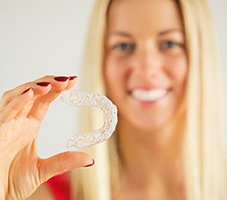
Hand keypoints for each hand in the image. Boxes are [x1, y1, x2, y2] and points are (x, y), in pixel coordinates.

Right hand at [0, 76, 93, 199]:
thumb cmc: (10, 182)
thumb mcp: (42, 170)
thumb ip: (64, 161)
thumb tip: (89, 159)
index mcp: (29, 126)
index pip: (44, 101)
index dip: (57, 89)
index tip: (73, 81)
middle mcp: (17, 122)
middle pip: (32, 93)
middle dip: (49, 83)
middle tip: (67, 80)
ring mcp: (6, 125)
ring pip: (17, 97)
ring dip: (34, 87)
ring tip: (51, 84)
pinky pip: (5, 112)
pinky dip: (16, 101)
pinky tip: (31, 93)